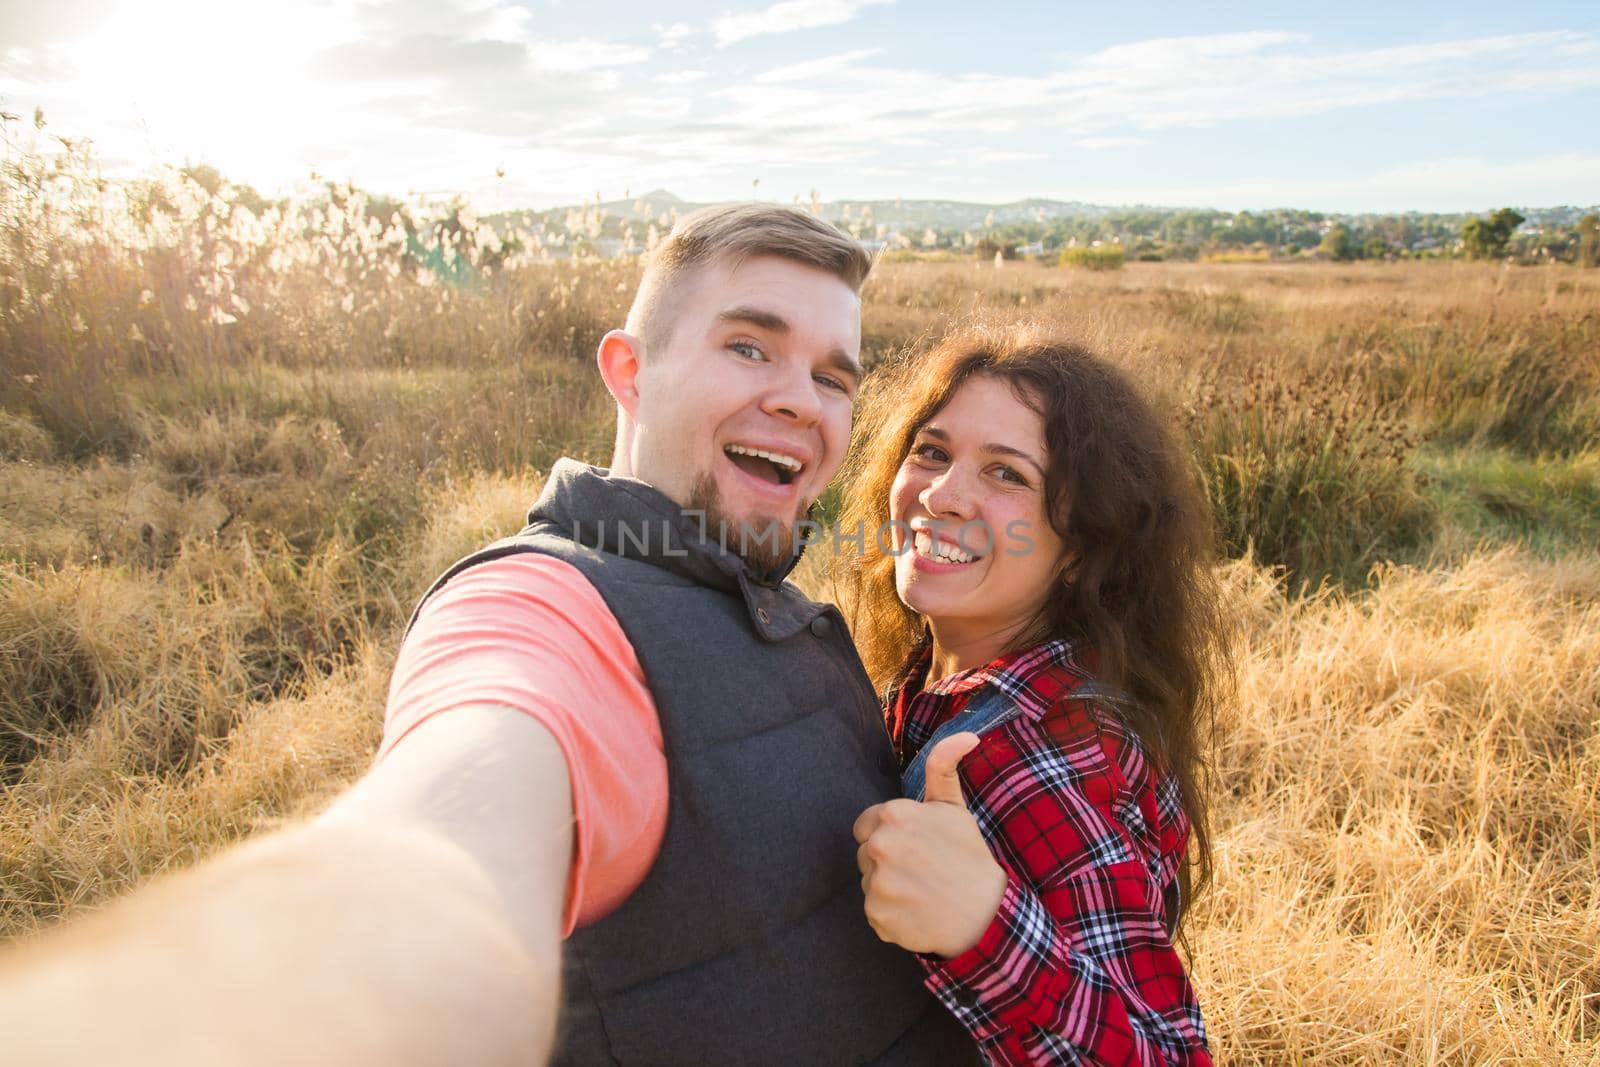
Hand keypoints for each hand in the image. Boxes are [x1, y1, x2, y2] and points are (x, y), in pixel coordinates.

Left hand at [852, 733, 1007, 957]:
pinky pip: (874, 911)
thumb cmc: (968, 857)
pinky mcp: (876, 915)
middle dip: (887, 861)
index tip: (916, 846)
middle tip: (922, 870)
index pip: (866, 825)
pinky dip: (891, 915)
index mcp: (892, 815)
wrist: (985, 915)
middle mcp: (879, 846)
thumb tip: (968, 734)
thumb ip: (943, 766)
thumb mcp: (954, 807)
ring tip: (921, 892)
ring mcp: (876, 883)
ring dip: (888, 888)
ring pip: (869, 882)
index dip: (890, 835)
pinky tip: (916, 912)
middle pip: (865, 854)